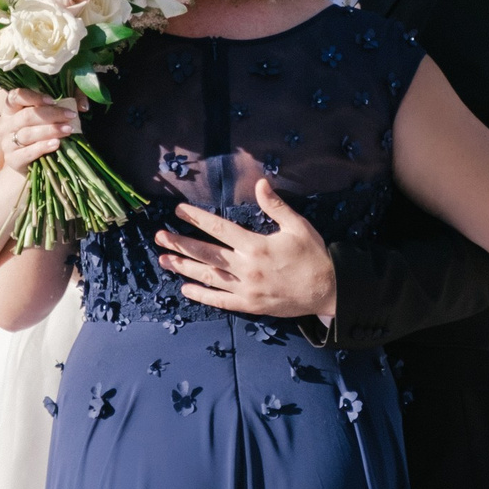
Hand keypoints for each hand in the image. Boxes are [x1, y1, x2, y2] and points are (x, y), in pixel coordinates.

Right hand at [0, 90, 79, 173]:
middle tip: (70, 115)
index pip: (16, 96)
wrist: (29, 163)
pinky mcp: (12, 160)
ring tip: (68, 130)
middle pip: (26, 116)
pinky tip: (56, 144)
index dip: (34, 96)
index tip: (53, 100)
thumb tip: (83, 105)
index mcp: (11, 109)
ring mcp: (7, 143)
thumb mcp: (50, 116)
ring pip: (27, 134)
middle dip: (51, 114)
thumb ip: (67, 104)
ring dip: (50, 130)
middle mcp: (6, 124)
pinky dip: (42, 147)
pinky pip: (27, 152)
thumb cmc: (41, 134)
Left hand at [156, 182, 336, 318]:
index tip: (178, 212)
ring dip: (184, 268)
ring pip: (208, 277)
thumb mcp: (298, 226)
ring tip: (163, 260)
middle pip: (206, 253)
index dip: (196, 219)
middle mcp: (246, 267)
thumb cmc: (314, 256)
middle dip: (180, 244)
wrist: (329, 291)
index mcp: (256, 245)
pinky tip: (185, 288)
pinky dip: (202, 295)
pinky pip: (220, 300)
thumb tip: (260, 183)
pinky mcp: (250, 305)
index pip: (219, 228)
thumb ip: (276, 205)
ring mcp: (246, 289)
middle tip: (159, 237)